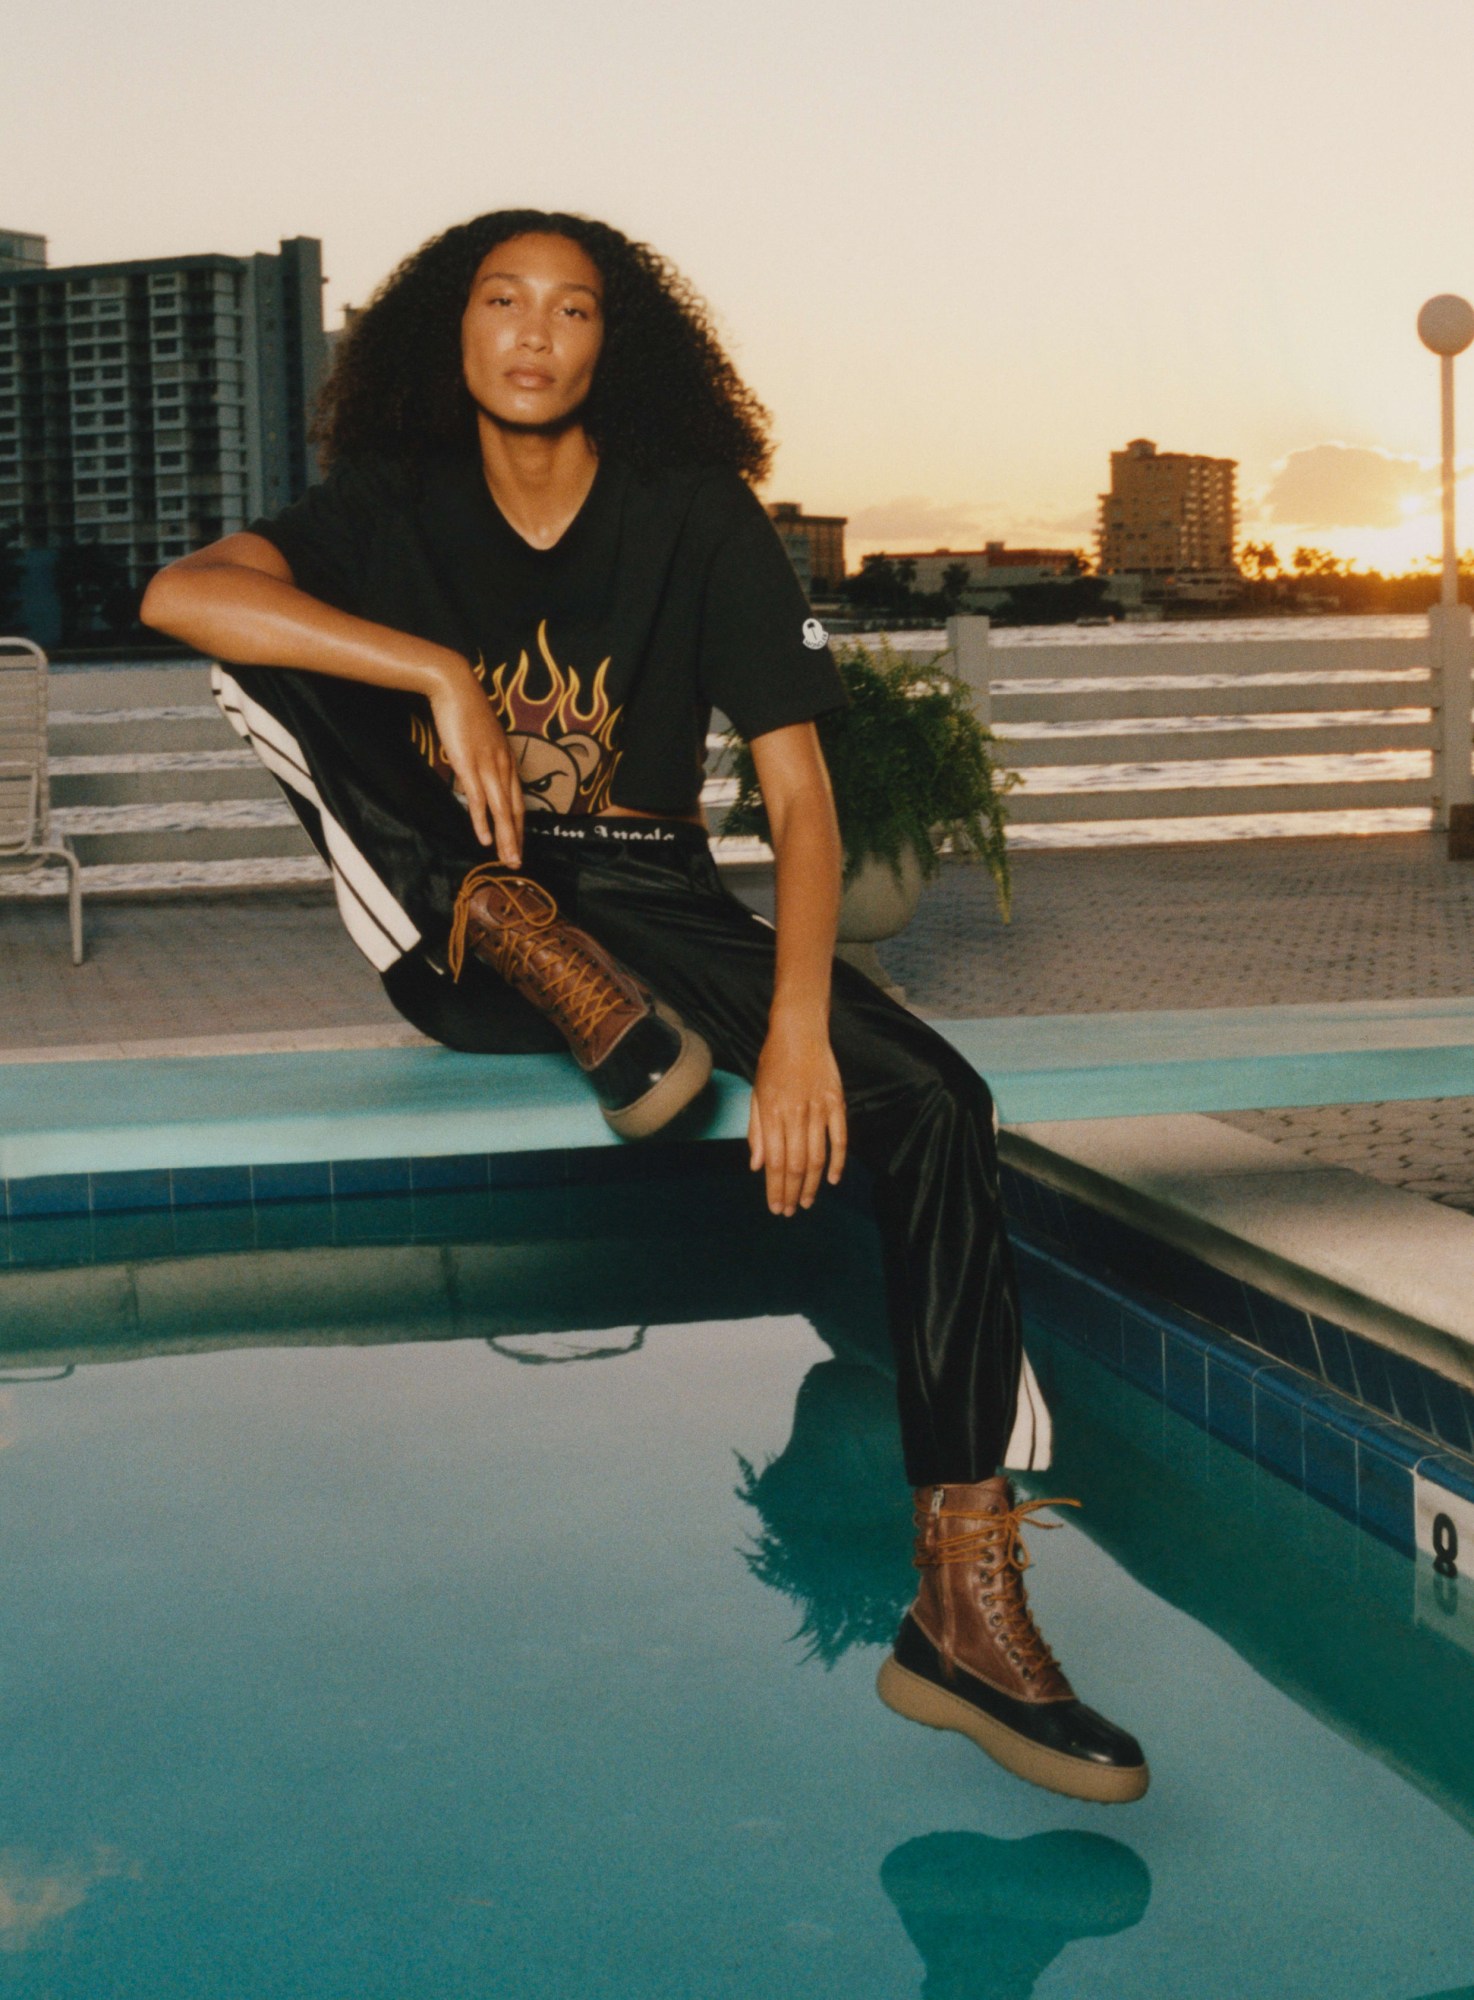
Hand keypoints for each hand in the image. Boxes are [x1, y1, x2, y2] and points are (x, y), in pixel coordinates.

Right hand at [430, 663, 523, 862]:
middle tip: (518, 863)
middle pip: (513, 810)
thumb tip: (480, 772)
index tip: (518, 844)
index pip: (517, 800)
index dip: (518, 825)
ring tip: (507, 860)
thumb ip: (485, 756)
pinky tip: (482, 839)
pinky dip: (481, 821)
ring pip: (500, 810)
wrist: (455, 686)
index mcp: (508, 760)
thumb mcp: (482, 738)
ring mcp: (488, 766)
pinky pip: (478, 799)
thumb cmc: (466, 710)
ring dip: (504, 838)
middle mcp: (503, 766)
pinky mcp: (469, 765)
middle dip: (516, 839)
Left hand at [749, 1015, 847, 1215]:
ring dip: (811, 1184)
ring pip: (816, 1156)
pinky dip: (838, 1161)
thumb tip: (756, 1166)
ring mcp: (818, 1109)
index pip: (773, 1161)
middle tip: (790, 1211)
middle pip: (794, 1164)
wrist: (800, 1031)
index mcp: (771, 1112)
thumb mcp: (757, 1093)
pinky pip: (839, 1138)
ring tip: (806, 1202)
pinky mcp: (836, 1102)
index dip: (774, 1187)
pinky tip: (833, 1179)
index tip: (775, 1206)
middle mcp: (795, 1114)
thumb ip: (756, 1130)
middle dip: (791, 1192)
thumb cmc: (773, 1061)